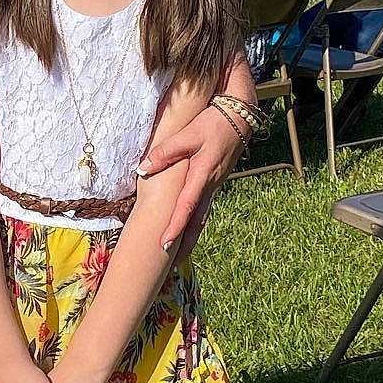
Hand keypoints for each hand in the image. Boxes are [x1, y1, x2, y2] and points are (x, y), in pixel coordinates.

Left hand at [139, 105, 244, 258]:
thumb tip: (143, 168)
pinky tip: (189, 232)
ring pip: (202, 218)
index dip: (175, 227)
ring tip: (179, 257)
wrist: (239, 117)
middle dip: (185, 245)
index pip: (186, 207)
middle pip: (197, 223)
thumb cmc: (212, 124)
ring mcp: (214, 187)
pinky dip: (196, 225)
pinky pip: (204, 209)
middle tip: (172, 265)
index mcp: (202, 176)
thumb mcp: (188, 134)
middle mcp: (210, 186)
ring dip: (191, 239)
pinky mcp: (214, 183)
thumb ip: (165, 152)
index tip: (164, 244)